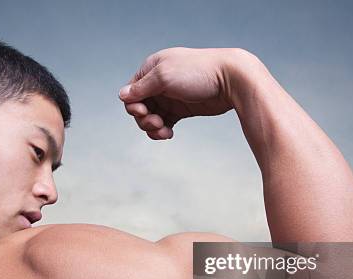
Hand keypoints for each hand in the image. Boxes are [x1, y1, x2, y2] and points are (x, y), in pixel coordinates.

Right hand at [118, 47, 246, 138]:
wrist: (231, 79)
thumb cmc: (199, 72)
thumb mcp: (164, 76)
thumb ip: (141, 87)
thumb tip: (121, 95)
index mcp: (151, 69)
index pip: (131, 92)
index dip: (133, 105)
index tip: (144, 111)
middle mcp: (159, 83)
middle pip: (139, 107)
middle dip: (144, 119)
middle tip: (156, 123)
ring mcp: (170, 97)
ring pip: (151, 117)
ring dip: (152, 128)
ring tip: (163, 131)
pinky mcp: (182, 109)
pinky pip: (164, 123)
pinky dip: (162, 131)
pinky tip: (168, 134)